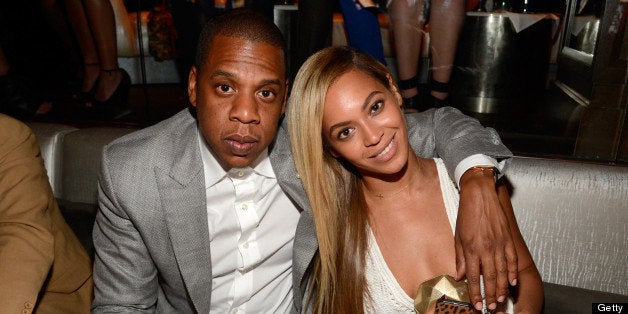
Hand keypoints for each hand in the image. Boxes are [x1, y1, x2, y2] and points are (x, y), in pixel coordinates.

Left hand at [455, 168, 517, 310]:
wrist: (479, 194)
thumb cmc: (467, 214)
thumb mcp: (458, 236)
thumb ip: (459, 257)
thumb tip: (459, 275)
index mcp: (471, 248)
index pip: (473, 276)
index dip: (475, 292)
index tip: (476, 304)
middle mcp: (486, 248)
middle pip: (490, 278)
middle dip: (490, 295)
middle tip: (491, 307)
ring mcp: (499, 244)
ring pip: (503, 272)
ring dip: (502, 288)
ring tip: (501, 300)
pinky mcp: (508, 239)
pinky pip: (512, 260)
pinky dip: (513, 272)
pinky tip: (512, 282)